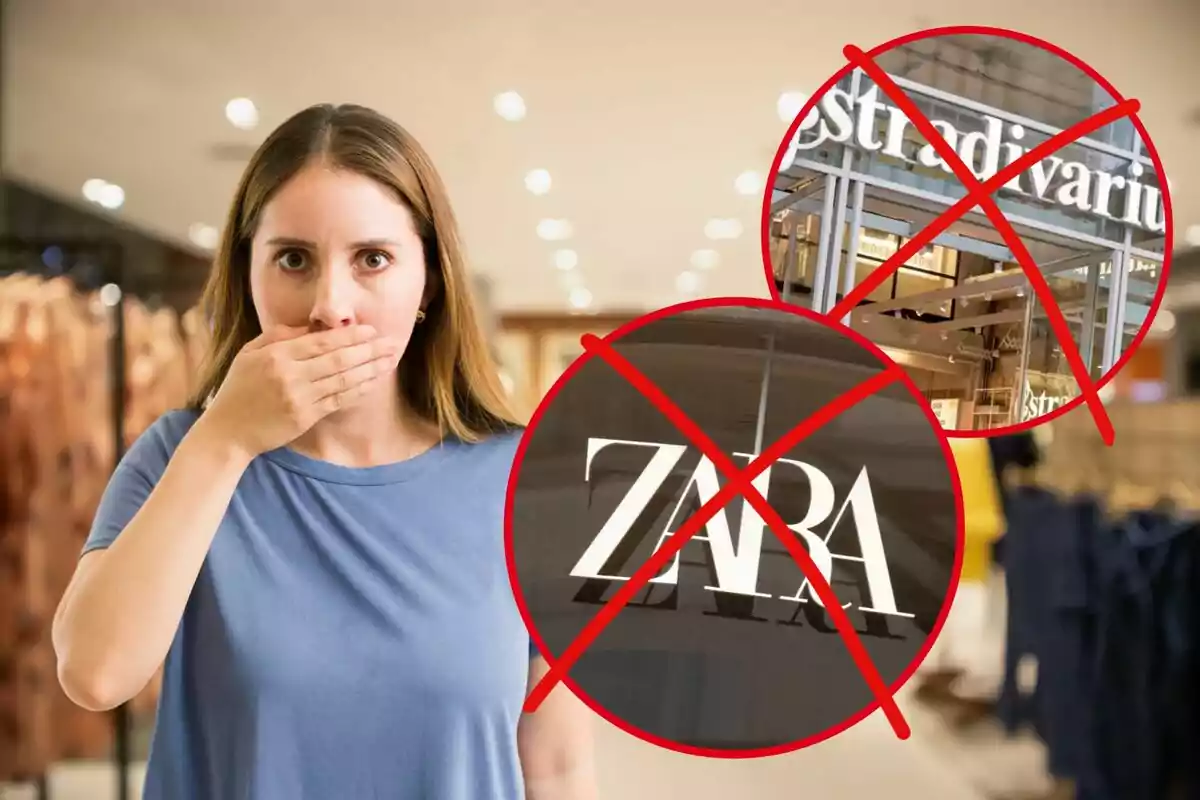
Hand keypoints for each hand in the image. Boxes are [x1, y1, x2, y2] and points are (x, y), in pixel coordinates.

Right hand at [202, 324, 400, 457]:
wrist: (228, 431)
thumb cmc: (238, 389)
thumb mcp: (250, 353)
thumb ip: (279, 336)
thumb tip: (312, 326)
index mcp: (276, 355)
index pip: (321, 341)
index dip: (350, 336)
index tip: (371, 330)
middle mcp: (290, 375)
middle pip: (338, 359)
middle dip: (369, 351)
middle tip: (392, 343)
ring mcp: (299, 398)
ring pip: (343, 380)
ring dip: (370, 370)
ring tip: (390, 361)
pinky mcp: (305, 417)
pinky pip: (339, 401)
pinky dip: (358, 391)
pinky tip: (373, 382)